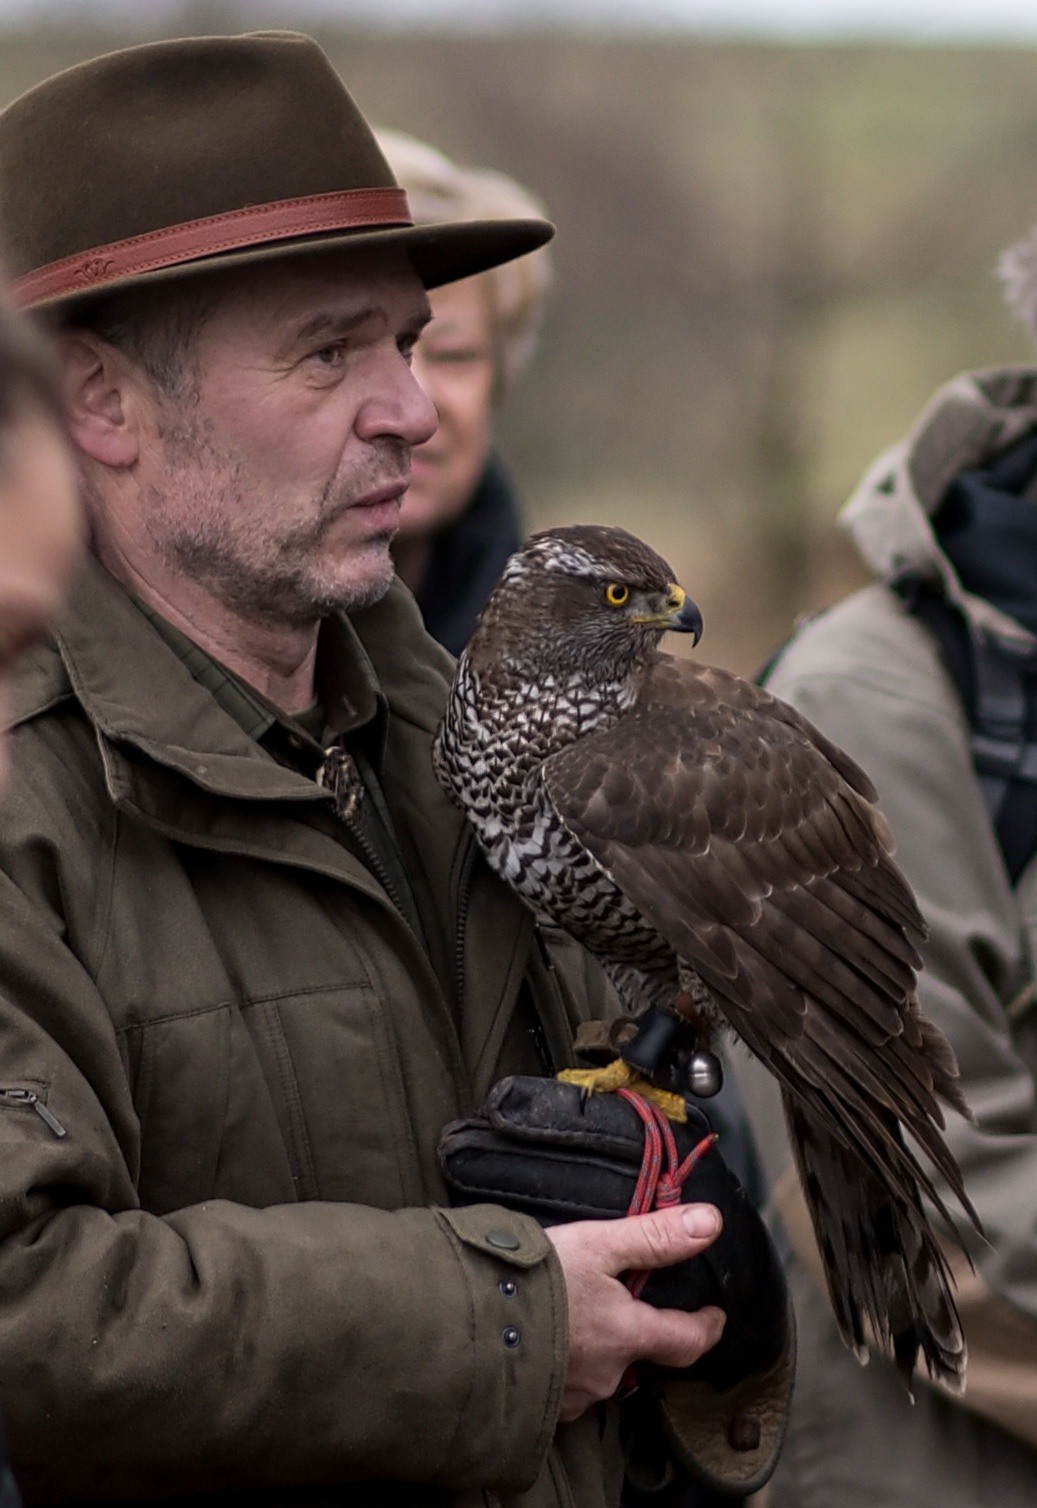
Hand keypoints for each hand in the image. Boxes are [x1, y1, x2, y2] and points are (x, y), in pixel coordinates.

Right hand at [547, 1203, 725, 1421]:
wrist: (465, 1324)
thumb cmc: (533, 1282)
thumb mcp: (596, 1245)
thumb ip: (654, 1236)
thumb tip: (710, 1223)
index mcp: (628, 1334)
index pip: (687, 1341)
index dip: (705, 1328)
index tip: (713, 1318)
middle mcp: (607, 1373)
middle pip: (637, 1356)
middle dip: (634, 1334)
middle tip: (621, 1306)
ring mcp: (572, 1395)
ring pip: (598, 1373)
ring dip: (593, 1350)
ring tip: (571, 1321)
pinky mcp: (539, 1406)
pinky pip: (563, 1388)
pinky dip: (561, 1366)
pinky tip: (541, 1346)